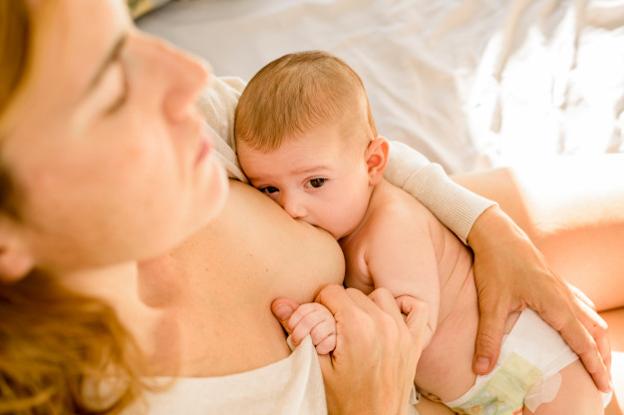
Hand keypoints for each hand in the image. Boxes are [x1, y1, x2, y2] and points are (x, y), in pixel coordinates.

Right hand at [272, 285, 428, 414]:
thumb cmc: (343, 400)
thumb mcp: (316, 367)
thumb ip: (298, 331)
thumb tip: (279, 304)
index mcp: (356, 327)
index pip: (331, 291)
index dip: (319, 304)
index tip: (319, 322)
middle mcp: (382, 324)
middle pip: (353, 293)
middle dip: (340, 307)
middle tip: (335, 330)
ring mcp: (402, 331)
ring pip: (380, 296)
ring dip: (368, 306)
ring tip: (358, 326)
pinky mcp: (415, 341)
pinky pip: (416, 308)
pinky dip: (404, 308)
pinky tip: (390, 319)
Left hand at [468, 206, 610, 391]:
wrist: (495, 232)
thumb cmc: (494, 265)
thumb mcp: (490, 304)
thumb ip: (488, 339)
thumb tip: (481, 370)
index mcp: (556, 305)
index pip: (583, 343)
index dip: (595, 367)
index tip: (603, 388)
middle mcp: (564, 296)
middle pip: (595, 331)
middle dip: (602, 356)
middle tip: (602, 380)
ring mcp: (560, 286)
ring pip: (589, 315)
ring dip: (596, 337)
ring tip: (596, 355)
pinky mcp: (551, 278)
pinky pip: (579, 301)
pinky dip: (586, 317)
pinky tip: (579, 320)